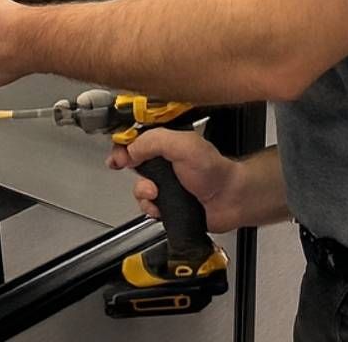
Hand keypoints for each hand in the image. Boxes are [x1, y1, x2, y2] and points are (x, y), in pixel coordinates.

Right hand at [108, 128, 246, 234]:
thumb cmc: (214, 171)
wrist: (229, 200)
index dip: (123, 146)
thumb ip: (153, 142)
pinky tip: (159, 207)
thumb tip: (129, 149)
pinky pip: (147, 207)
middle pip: (133, 164)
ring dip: (143, 192)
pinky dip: (150, 208)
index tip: (118, 156)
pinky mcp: (167, 204)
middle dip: (130, 171)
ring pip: (139, 188)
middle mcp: (165, 162)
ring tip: (155, 193)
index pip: (137, 139)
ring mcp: (166, 184)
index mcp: (168, 143)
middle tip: (135, 173)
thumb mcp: (182, 145)